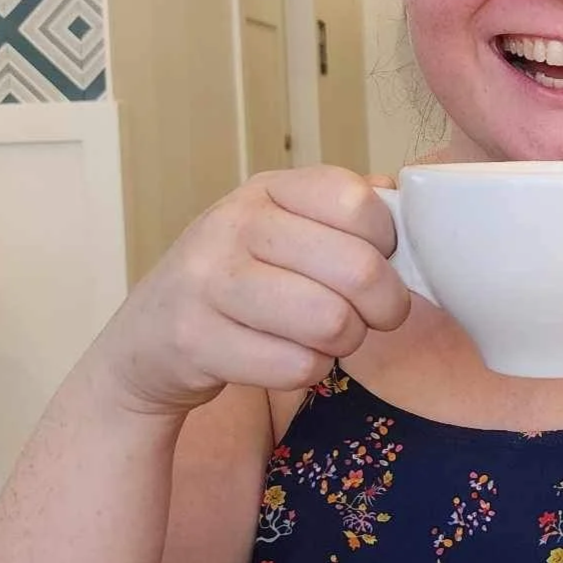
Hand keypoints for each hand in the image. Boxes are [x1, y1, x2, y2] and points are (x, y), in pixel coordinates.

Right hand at [95, 166, 407, 415]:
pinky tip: (285, 358)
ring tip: (324, 338)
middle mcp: (233, 224)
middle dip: (382, 307)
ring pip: (331, 322)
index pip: (357, 202)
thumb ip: (346, 217)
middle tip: (369, 317)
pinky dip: (308, 372)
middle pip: (358, 269)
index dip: (387, 244)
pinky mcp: (196, 339)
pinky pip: (298, 367)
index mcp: (268, 190)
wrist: (148, 341)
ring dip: (344, 343)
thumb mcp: (284, 232)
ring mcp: (207, 280)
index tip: (376, 263)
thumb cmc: (240, 285)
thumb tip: (415, 208)